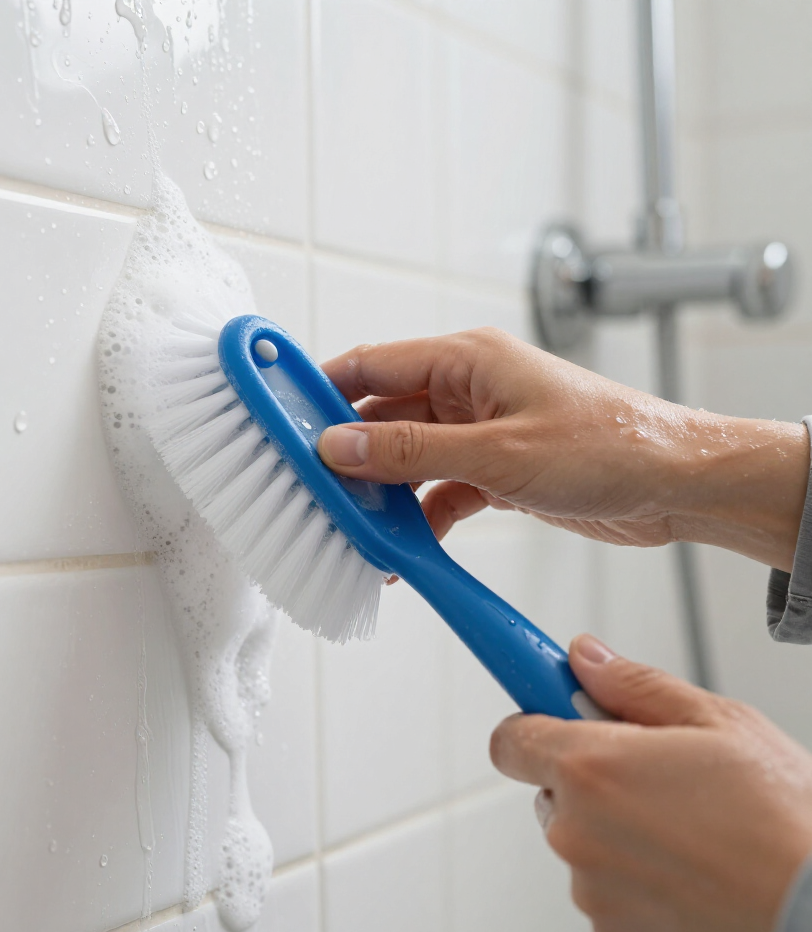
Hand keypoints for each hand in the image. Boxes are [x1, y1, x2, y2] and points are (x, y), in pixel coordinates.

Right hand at [317, 329, 807, 570]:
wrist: (678, 484)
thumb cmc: (610, 446)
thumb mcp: (498, 452)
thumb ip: (411, 450)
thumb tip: (339, 447)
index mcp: (466, 359)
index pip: (369, 364)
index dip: (319, 390)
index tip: (278, 418)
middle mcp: (468, 389)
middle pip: (382, 414)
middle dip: (348, 455)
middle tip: (312, 491)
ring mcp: (480, 430)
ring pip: (407, 457)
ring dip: (382, 494)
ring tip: (354, 531)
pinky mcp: (495, 468)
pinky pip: (438, 489)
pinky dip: (419, 518)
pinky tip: (404, 549)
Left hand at [491, 635, 811, 931]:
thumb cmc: (784, 818)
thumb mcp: (717, 721)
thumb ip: (633, 684)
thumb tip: (583, 657)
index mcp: (589, 767)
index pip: (510, 738)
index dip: (533, 719)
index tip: (550, 711)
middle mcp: (573, 830)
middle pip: (551, 786)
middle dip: (591, 774)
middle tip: (657, 773)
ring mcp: (590, 887)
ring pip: (581, 837)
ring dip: (614, 827)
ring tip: (693, 828)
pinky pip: (604, 886)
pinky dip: (633, 876)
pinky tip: (693, 871)